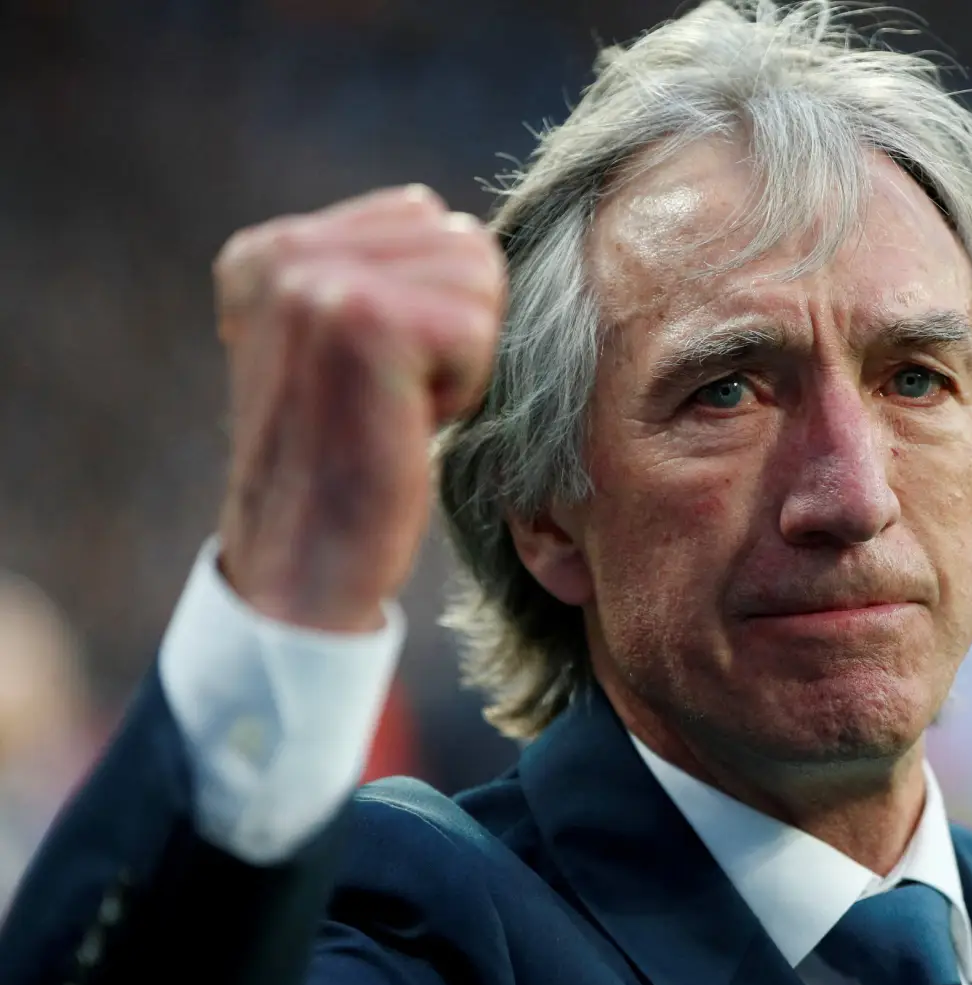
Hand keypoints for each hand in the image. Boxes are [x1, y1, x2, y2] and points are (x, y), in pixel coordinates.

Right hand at [213, 186, 504, 631]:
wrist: (304, 561)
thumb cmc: (344, 461)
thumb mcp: (337, 344)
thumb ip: (379, 274)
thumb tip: (466, 233)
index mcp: (269, 251)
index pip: (423, 215)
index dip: (433, 304)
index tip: (374, 373)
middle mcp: (282, 254)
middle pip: (461, 241)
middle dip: (455, 326)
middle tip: (391, 396)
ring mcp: (318, 281)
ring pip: (480, 277)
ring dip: (463, 356)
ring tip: (396, 406)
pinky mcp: (367, 320)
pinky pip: (481, 328)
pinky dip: (465, 387)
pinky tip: (404, 422)